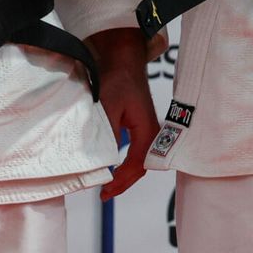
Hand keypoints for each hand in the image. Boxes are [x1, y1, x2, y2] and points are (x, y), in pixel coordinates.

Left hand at [86, 27, 158, 200]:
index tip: (105, 188)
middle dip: (124, 182)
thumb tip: (100, 161)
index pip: (138, 164)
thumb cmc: (117, 78)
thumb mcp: (109, 106)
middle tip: (105, 194)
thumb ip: (106, 134)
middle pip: (142, 167)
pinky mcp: (140, 127)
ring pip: (140, 161)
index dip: (122, 180)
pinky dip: (125, 164)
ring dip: (125, 175)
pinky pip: (136, 153)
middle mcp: (152, 132)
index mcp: (148, 129)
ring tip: (108, 186)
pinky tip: (113, 169)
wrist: (122, 58)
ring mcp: (148, 130)